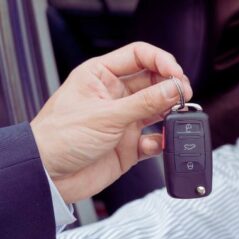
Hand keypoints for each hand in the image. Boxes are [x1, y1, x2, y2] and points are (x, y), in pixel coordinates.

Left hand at [30, 42, 192, 202]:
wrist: (48, 176)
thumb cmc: (59, 139)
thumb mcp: (106, 115)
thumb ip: (144, 103)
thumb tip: (174, 88)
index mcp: (101, 76)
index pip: (139, 56)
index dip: (161, 62)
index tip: (177, 75)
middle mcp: (114, 96)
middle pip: (153, 82)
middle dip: (171, 88)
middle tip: (184, 96)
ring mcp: (123, 121)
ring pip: (158, 110)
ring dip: (170, 114)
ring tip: (177, 118)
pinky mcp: (129, 146)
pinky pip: (155, 140)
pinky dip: (161, 142)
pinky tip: (158, 143)